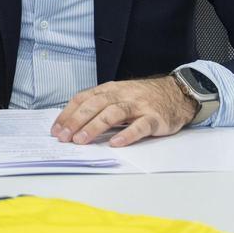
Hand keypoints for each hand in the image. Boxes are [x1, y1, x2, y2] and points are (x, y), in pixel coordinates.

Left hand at [51, 77, 199, 147]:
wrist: (177, 93)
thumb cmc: (142, 97)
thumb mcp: (118, 95)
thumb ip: (99, 106)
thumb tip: (73, 124)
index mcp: (109, 89)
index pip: (83, 99)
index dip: (68, 114)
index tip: (56, 130)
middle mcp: (121, 95)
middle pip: (95, 105)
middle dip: (76, 121)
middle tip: (64, 137)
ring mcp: (138, 106)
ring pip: (113, 113)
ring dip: (95, 126)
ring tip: (82, 140)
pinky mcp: (155, 118)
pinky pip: (140, 126)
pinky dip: (127, 134)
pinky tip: (116, 143)